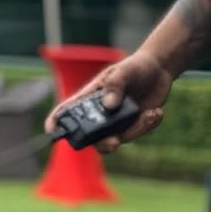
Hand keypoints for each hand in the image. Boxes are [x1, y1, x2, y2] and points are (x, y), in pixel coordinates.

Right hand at [44, 51, 170, 152]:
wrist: (160, 71)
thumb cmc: (135, 67)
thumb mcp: (124, 71)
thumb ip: (115, 85)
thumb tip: (109, 106)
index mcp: (88, 99)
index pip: (66, 112)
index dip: (55, 123)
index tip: (52, 131)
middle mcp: (98, 115)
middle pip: (90, 138)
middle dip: (102, 143)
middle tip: (115, 142)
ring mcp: (114, 123)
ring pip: (117, 140)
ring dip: (135, 130)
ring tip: (152, 113)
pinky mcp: (130, 127)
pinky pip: (135, 135)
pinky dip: (147, 126)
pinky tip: (156, 113)